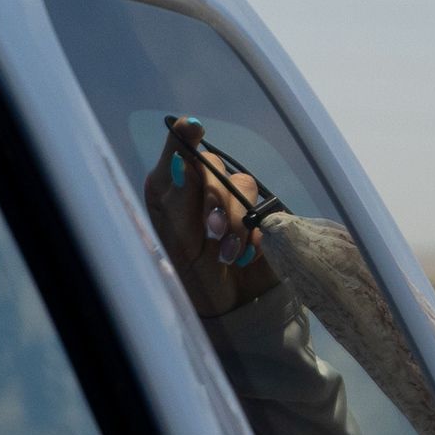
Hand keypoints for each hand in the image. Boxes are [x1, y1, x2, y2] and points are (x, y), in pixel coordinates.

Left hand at [144, 117, 280, 317]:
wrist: (229, 307)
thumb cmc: (193, 274)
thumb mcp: (178, 240)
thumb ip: (179, 200)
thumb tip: (179, 162)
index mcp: (171, 187)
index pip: (178, 148)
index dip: (184, 134)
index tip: (192, 127)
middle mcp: (201, 186)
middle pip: (212, 166)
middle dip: (214, 198)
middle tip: (213, 231)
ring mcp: (234, 199)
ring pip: (242, 185)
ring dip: (235, 221)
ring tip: (226, 255)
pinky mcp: (260, 215)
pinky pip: (262, 211)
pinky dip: (252, 235)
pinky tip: (241, 256)